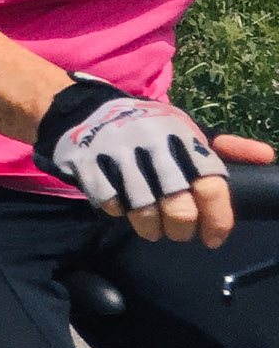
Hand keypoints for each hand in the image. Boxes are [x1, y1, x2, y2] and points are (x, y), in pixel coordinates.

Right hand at [37, 77, 230, 245]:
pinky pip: (110, 203)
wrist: (87, 109)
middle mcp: (152, 144)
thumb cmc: (148, 127)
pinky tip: (123, 206)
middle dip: (181, 230)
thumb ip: (226, 148)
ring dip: (150, 228)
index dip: (218, 219)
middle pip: (178, 208)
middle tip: (178, 231)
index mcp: (182, 136)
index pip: (210, 185)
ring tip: (152, 228)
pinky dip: (118, 212)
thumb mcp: (187, 130)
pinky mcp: (88, 163)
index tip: (214, 238)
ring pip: (144, 211)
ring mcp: (118, 152)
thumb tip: (267, 156)